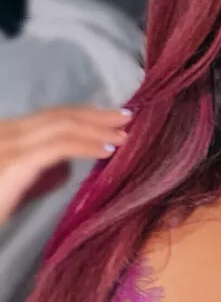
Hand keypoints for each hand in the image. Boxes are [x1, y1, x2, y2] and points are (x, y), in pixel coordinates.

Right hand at [0, 106, 131, 225]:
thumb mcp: (12, 188)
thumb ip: (36, 175)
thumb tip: (63, 169)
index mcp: (7, 133)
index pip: (49, 116)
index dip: (81, 113)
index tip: (108, 115)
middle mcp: (7, 131)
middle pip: (59, 116)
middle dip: (96, 115)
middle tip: (126, 116)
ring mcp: (10, 142)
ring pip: (62, 126)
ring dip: (98, 127)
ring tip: (125, 133)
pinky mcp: (16, 160)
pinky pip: (59, 146)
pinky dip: (87, 145)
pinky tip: (107, 149)